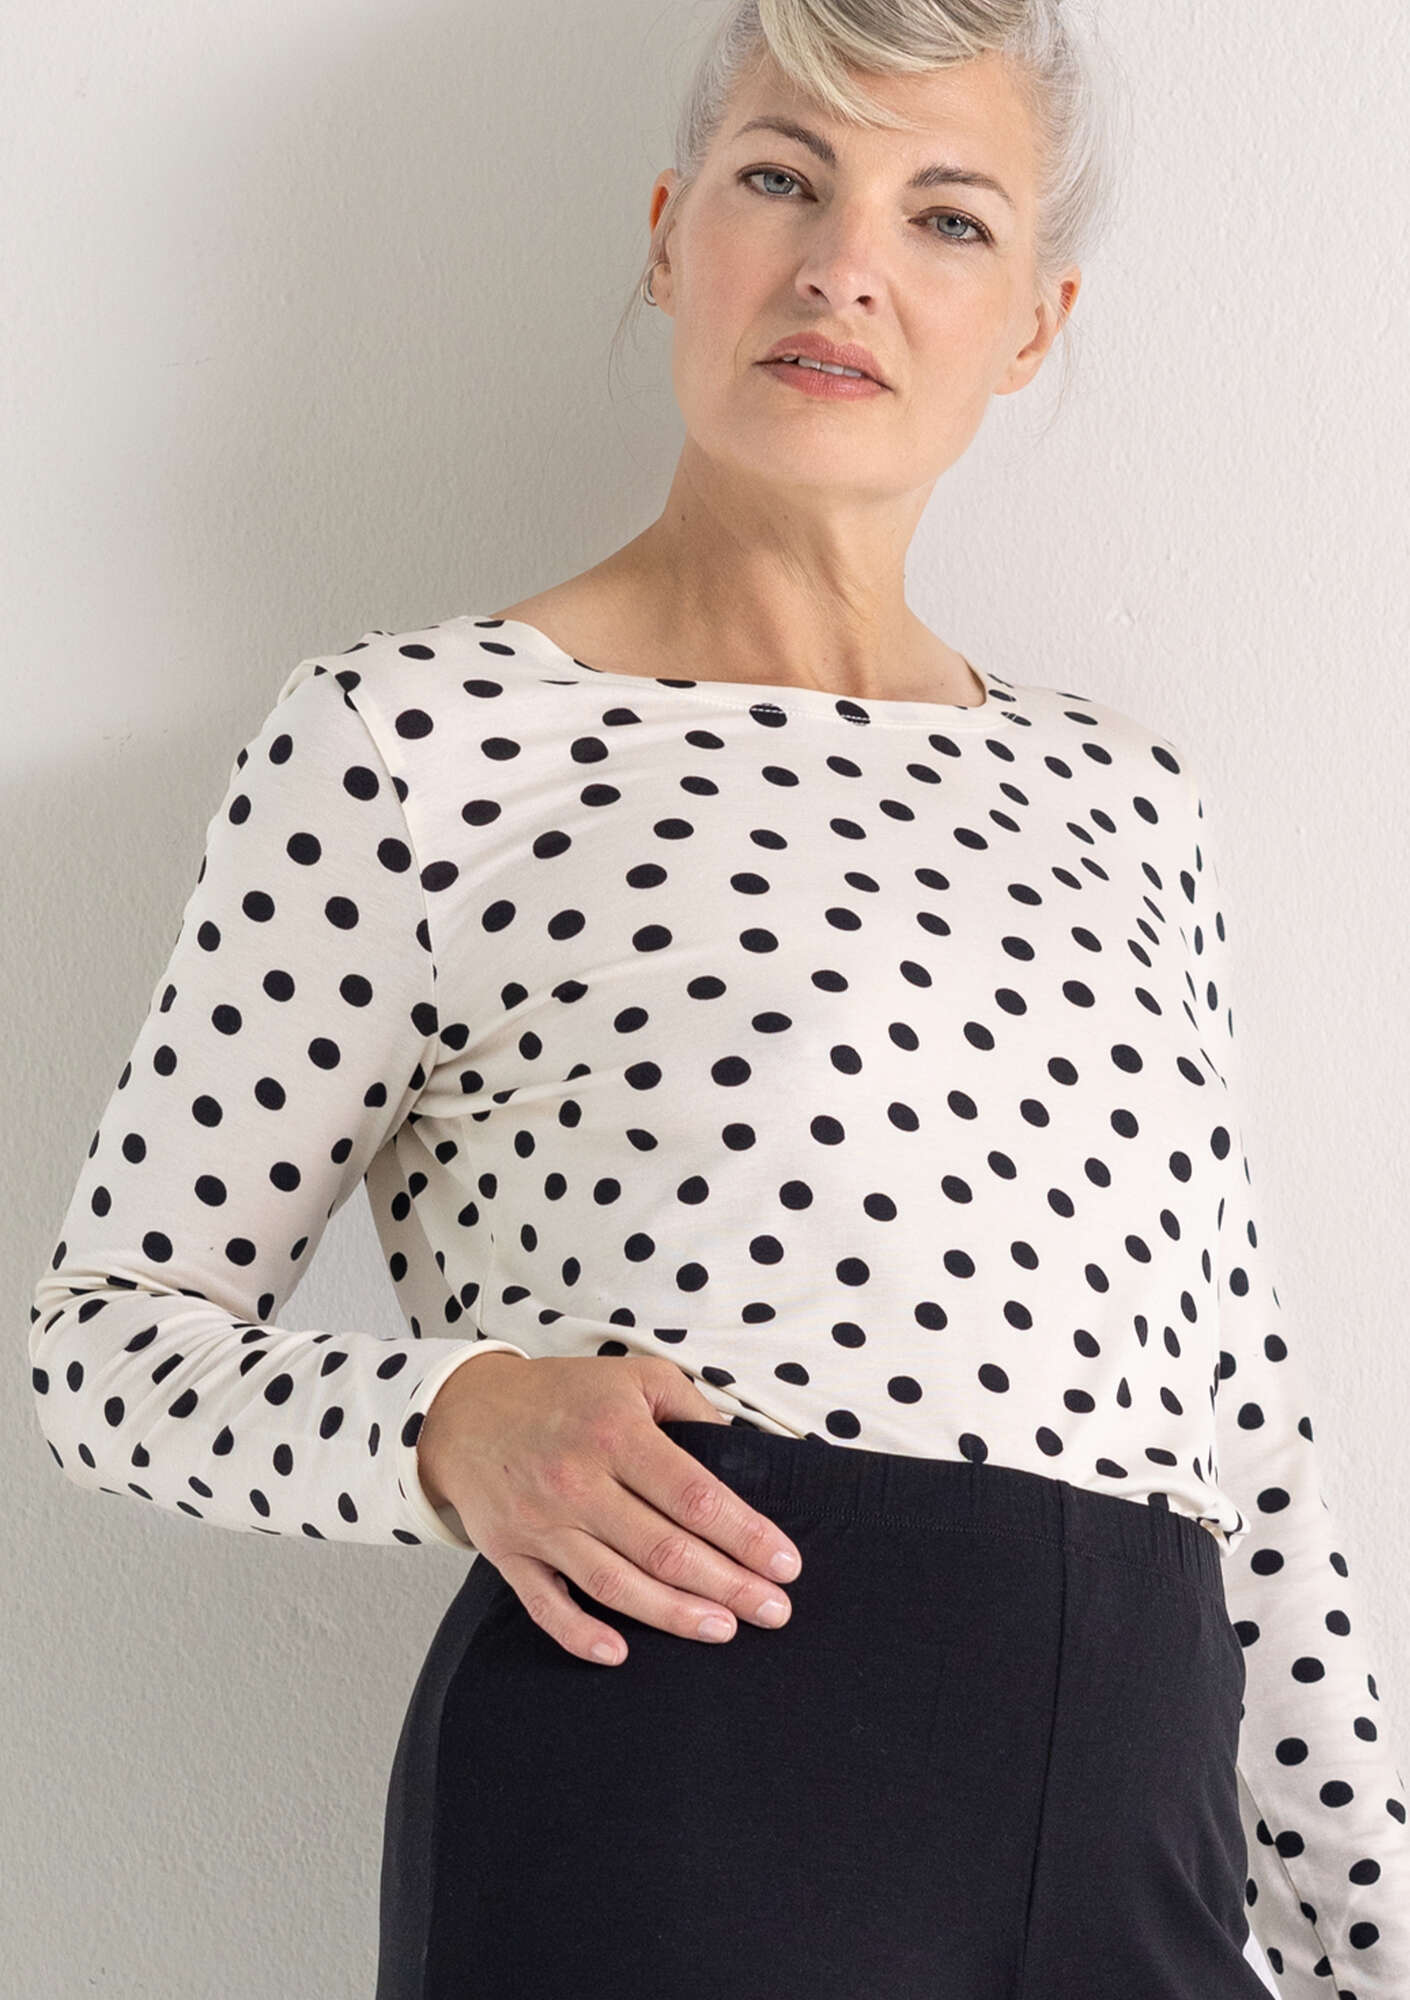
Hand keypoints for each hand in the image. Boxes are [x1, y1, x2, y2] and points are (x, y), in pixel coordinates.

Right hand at [416, 1352, 801, 1665]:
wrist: (466, 1413)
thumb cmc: (563, 1395)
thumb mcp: (634, 1375)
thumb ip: (690, 1407)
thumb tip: (745, 1447)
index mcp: (616, 1435)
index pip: (695, 1496)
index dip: (745, 1534)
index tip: (785, 1562)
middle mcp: (579, 1483)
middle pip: (664, 1549)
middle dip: (729, 1584)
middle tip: (774, 1610)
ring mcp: (541, 1524)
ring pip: (616, 1585)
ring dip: (674, 1615)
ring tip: (724, 1630)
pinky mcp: (509, 1555)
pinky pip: (546, 1607)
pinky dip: (582, 1635)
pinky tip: (622, 1654)